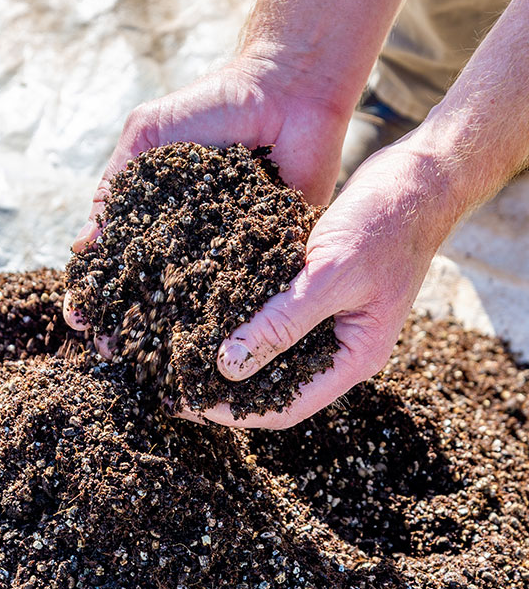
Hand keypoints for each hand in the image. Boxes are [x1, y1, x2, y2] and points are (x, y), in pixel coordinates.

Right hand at [63, 55, 351, 342]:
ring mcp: (227, 250)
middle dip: (126, 324)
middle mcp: (187, 239)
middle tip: (109, 351)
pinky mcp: (271, 254)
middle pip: (150, 294)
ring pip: (195, 302)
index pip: (115, 263)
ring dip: (172, 334)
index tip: (79, 316)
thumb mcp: (148, 135)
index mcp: (153, 215)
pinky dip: (231, 317)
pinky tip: (213, 343)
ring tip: (152, 363)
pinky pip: (249, 292)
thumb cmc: (212, 104)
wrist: (286, 90)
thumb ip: (115, 184)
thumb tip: (83, 247)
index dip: (94, 292)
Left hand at [182, 137, 459, 427]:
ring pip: (266, 348)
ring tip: (176, 351)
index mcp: (354, 356)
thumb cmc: (387, 222)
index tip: (188, 404)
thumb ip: (283, 322)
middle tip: (171, 383)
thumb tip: (230, 367)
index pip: (286, 407)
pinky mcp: (312, 287)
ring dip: (224, 351)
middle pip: (272, 384)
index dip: (235, 412)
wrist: (417, 176)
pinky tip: (200, 308)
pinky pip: (267, 312)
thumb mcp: (332, 274)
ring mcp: (326, 316)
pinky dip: (236, 314)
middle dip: (223, 387)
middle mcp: (338, 344)